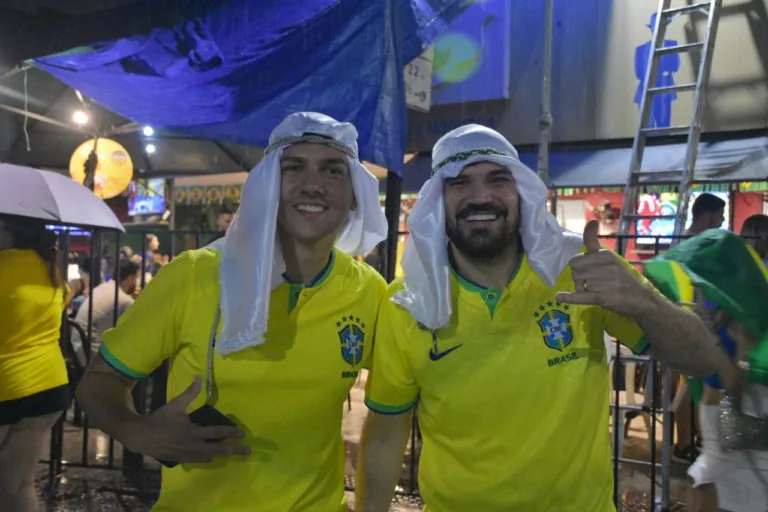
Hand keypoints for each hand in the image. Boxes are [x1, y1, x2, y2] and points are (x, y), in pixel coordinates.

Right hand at [124, 377, 250, 463]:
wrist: (141, 437)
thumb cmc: (160, 419)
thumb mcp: (175, 405)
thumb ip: (190, 393)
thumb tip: (199, 378)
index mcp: (193, 432)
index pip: (217, 433)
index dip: (231, 433)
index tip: (243, 434)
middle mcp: (193, 446)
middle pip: (218, 450)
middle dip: (234, 450)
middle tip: (248, 451)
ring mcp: (188, 455)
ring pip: (210, 457)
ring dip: (222, 455)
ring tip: (234, 453)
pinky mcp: (182, 459)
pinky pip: (199, 460)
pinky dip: (209, 458)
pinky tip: (212, 455)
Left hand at [555, 220, 650, 316]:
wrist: (640, 297)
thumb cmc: (621, 276)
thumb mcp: (608, 256)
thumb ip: (593, 242)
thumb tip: (592, 221)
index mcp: (604, 255)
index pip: (576, 260)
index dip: (578, 266)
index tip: (585, 269)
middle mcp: (603, 267)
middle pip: (574, 272)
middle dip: (579, 278)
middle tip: (592, 282)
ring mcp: (602, 282)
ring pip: (577, 284)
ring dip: (582, 289)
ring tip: (595, 290)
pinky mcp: (601, 297)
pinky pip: (580, 296)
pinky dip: (569, 298)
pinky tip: (560, 296)